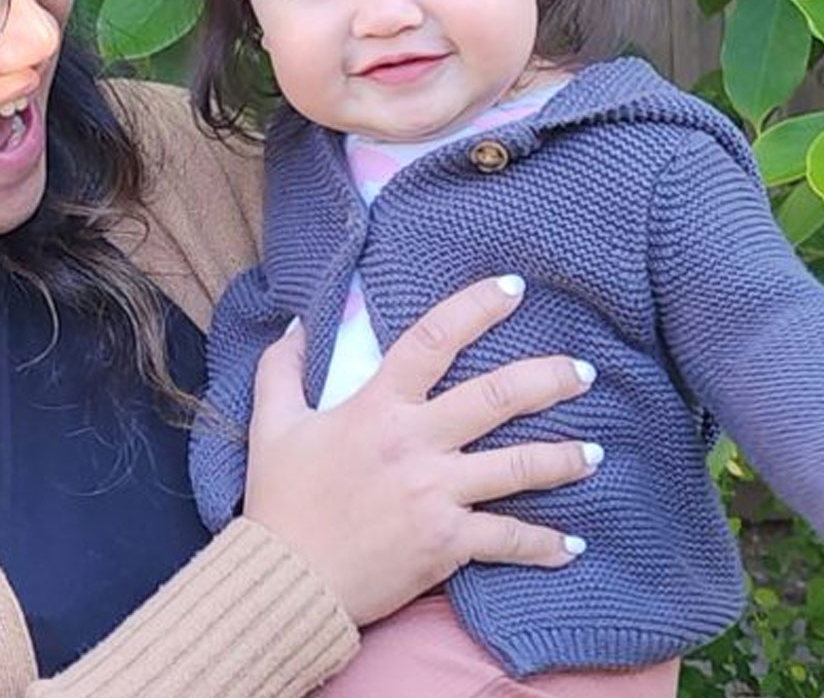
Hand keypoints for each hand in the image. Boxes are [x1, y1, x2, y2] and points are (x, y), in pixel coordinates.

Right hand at [241, 275, 597, 625]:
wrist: (288, 577)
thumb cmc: (281, 499)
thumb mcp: (272, 423)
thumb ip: (282, 368)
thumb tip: (297, 325)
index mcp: (377, 408)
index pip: (432, 340)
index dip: (474, 308)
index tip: (511, 289)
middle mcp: (416, 444)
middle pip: (497, 398)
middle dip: (548, 379)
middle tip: (582, 372)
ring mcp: (437, 494)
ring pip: (519, 467)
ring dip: (564, 458)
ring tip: (595, 453)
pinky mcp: (448, 543)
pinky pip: (509, 540)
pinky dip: (544, 546)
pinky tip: (572, 546)